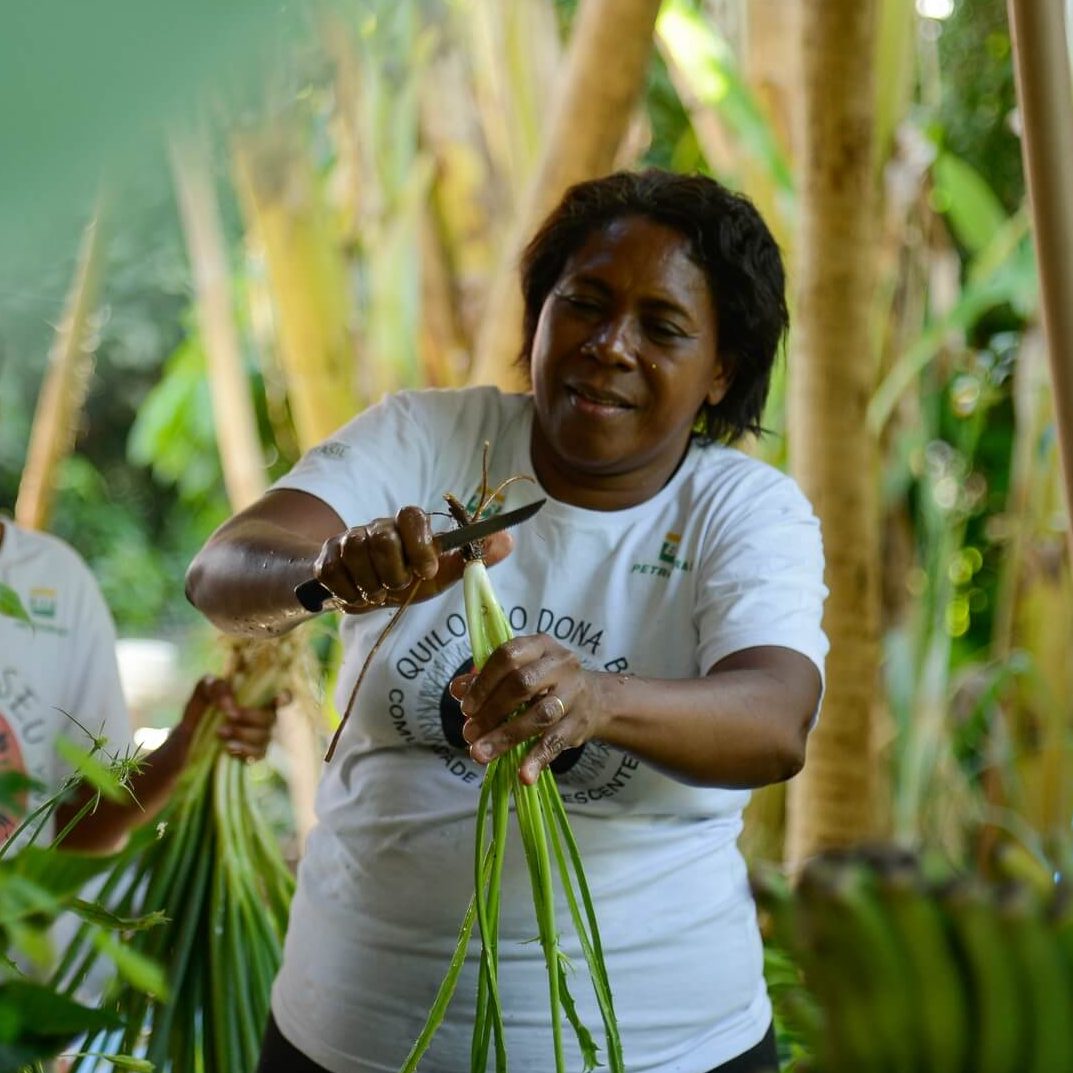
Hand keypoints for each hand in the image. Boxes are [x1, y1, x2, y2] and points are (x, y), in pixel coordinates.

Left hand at [178, 674, 286, 761]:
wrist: (187, 744)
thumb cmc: (198, 715)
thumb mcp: (201, 696)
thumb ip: (213, 688)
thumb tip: (228, 701)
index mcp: (254, 700)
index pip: (281, 698)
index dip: (286, 698)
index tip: (281, 697)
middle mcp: (261, 719)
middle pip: (271, 718)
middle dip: (251, 717)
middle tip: (228, 716)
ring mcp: (258, 738)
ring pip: (264, 738)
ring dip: (244, 735)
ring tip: (220, 733)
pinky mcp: (252, 756)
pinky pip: (257, 755)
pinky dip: (244, 752)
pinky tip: (228, 749)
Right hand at [313, 505, 512, 611]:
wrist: (360, 589)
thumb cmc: (407, 577)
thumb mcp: (441, 572)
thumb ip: (471, 558)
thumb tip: (508, 540)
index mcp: (408, 526)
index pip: (412, 516)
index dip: (420, 544)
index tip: (427, 571)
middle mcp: (377, 526)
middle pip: (382, 539)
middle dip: (394, 572)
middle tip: (399, 586)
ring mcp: (349, 540)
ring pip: (356, 554)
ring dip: (371, 584)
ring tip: (379, 593)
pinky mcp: (326, 558)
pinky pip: (332, 572)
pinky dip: (348, 592)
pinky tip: (357, 595)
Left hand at [450, 634, 607, 784]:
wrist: (594, 700)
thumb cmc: (546, 683)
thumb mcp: (520, 672)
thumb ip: (488, 680)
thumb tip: (457, 689)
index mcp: (540, 646)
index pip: (508, 656)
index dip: (484, 682)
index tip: (466, 707)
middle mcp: (560, 664)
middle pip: (522, 684)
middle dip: (492, 711)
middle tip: (469, 733)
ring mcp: (573, 694)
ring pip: (539, 715)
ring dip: (506, 736)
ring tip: (480, 754)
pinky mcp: (579, 723)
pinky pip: (555, 741)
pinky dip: (537, 759)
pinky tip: (523, 775)